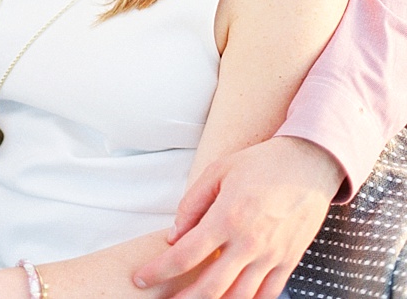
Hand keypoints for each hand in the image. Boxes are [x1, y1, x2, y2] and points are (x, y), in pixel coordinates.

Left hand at [134, 137, 344, 298]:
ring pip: (238, 297)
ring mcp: (271, 256)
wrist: (307, 164)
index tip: (142, 278)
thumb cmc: (260, 164)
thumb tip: (174, 236)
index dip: (159, 271)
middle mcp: (249, 242)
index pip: (185, 255)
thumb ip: (192, 204)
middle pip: (209, 287)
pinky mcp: (288, 262)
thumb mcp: (217, 171)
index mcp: (227, 217)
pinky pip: (266, 295)